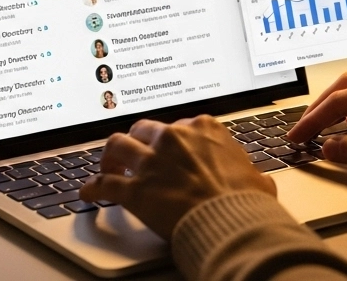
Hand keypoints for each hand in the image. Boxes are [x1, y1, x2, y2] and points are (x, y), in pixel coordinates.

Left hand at [76, 115, 275, 239]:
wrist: (230, 222)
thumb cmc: (245, 202)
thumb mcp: (257, 178)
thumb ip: (249, 173)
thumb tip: (257, 181)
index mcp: (203, 128)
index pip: (178, 125)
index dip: (171, 140)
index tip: (168, 149)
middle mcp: (173, 138)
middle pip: (143, 130)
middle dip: (138, 142)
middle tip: (137, 155)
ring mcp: (151, 161)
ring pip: (117, 145)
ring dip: (110, 156)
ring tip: (108, 166)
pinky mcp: (135, 189)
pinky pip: (105, 184)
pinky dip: (94, 188)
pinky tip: (89, 193)